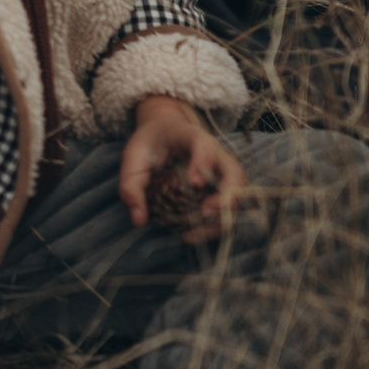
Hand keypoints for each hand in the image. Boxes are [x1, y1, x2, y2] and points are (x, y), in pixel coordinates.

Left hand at [119, 94, 245, 243]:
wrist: (163, 134)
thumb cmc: (149, 145)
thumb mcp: (132, 159)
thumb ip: (131, 186)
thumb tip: (139, 219)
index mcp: (192, 137)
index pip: (204, 147)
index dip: (203, 163)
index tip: (193, 182)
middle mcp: (216, 154)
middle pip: (235, 176)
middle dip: (224, 199)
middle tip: (202, 213)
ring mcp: (224, 172)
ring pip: (238, 197)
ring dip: (220, 219)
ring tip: (192, 234)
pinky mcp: (224, 188)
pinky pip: (230, 208)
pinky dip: (216, 224)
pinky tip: (193, 234)